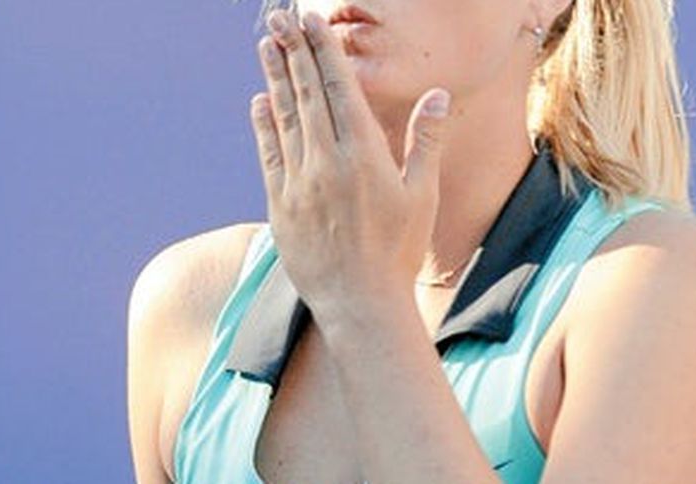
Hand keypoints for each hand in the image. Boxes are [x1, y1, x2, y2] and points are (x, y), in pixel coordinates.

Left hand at [249, 9, 453, 316]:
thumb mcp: (422, 195)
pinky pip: (268, 154)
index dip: (324, 51)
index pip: (340, 89)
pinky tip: (259, 101)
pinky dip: (263, 125)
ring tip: (266, 45)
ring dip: (275, 78)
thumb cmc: (399, 250)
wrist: (360, 302)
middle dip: (294, 51)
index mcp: (364, 154)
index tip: (312, 22)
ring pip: (284, 118)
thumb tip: (436, 94)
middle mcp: (327, 161)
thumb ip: (426, 141)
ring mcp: (298, 182)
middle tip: (280, 17)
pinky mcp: (279, 204)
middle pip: (307, 94)